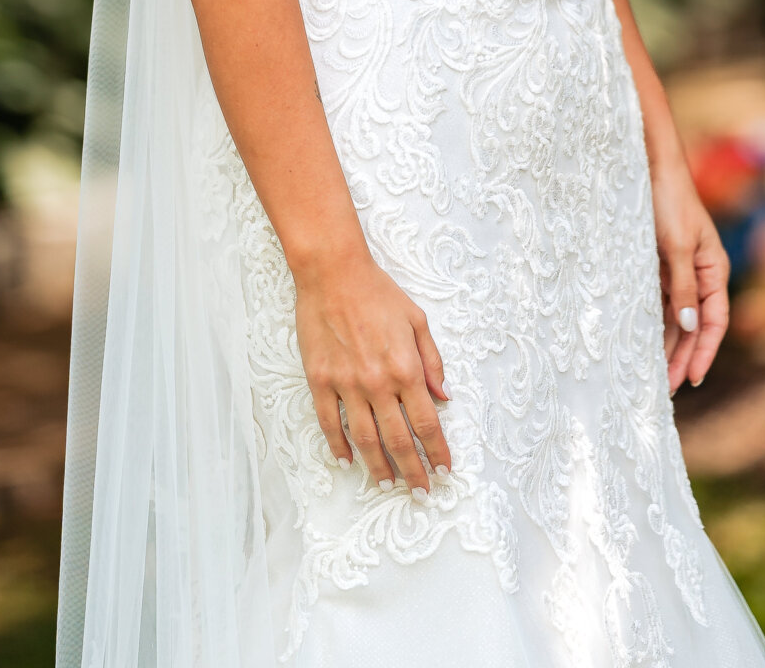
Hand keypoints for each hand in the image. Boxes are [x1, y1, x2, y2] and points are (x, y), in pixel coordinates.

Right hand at [294, 249, 451, 493]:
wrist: (333, 273)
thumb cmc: (378, 292)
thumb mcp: (417, 320)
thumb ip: (432, 362)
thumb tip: (444, 397)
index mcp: (406, 368)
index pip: (427, 422)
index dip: (437, 451)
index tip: (444, 469)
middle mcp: (377, 382)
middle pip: (398, 439)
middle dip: (413, 470)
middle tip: (420, 492)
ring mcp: (346, 384)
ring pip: (365, 439)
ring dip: (379, 466)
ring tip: (388, 483)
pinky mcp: (320, 380)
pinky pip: (329, 423)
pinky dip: (339, 446)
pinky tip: (348, 460)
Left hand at [650, 153, 729, 394]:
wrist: (651, 167)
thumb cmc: (670, 202)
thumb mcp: (677, 247)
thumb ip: (684, 287)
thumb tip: (690, 326)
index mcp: (715, 270)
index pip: (714, 322)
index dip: (704, 352)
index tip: (691, 379)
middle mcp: (700, 275)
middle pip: (695, 327)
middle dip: (682, 357)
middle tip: (664, 390)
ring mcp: (680, 271)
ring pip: (676, 318)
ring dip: (667, 346)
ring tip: (652, 376)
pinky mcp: (660, 266)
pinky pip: (660, 303)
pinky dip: (653, 325)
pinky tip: (643, 344)